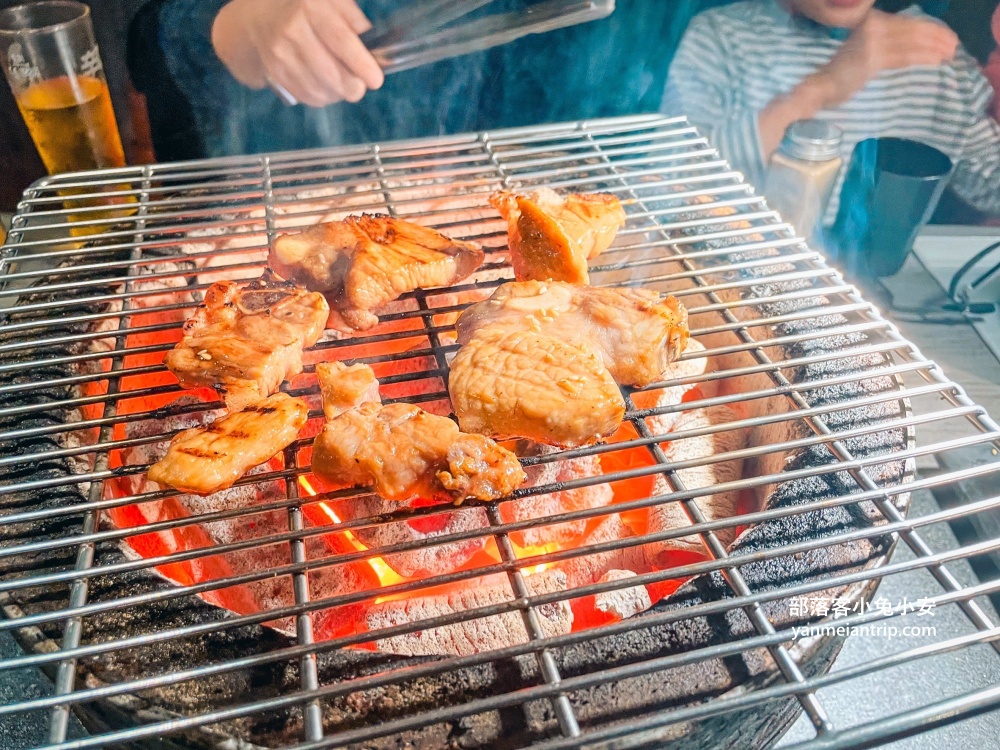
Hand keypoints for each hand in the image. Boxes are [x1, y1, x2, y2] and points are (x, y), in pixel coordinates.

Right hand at [211, 0, 384, 106]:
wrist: (264, 16)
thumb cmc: (307, 9)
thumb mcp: (333, 2)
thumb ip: (354, 21)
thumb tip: (372, 49)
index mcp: (311, 8)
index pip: (340, 40)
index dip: (360, 63)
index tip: (375, 80)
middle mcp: (292, 30)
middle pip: (328, 71)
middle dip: (351, 87)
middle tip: (360, 88)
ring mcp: (280, 54)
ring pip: (318, 88)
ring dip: (338, 93)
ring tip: (345, 85)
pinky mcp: (276, 72)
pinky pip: (307, 96)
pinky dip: (324, 97)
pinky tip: (329, 88)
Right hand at [813, 10, 958, 106]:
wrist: (821, 86)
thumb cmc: (841, 72)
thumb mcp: (863, 49)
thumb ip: (884, 42)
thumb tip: (914, 43)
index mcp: (869, 20)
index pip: (905, 22)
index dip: (928, 28)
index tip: (944, 35)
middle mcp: (872, 25)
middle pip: (911, 29)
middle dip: (936, 37)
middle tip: (954, 45)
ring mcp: (872, 41)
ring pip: (911, 42)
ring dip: (934, 47)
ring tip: (950, 53)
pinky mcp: (873, 58)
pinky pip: (904, 56)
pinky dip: (923, 58)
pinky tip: (936, 60)